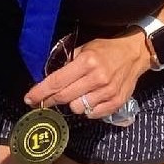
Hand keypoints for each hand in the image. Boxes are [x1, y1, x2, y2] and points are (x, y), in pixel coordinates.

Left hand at [24, 31, 149, 118]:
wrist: (135, 53)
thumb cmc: (106, 49)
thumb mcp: (84, 49)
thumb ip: (67, 63)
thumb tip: (49, 78)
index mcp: (87, 62)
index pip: (57, 81)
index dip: (40, 92)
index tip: (29, 99)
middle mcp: (97, 78)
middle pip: (65, 97)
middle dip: (50, 100)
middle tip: (43, 101)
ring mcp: (108, 92)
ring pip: (77, 108)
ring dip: (72, 103)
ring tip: (75, 94)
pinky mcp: (116, 102)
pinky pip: (92, 114)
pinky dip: (87, 110)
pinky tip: (88, 100)